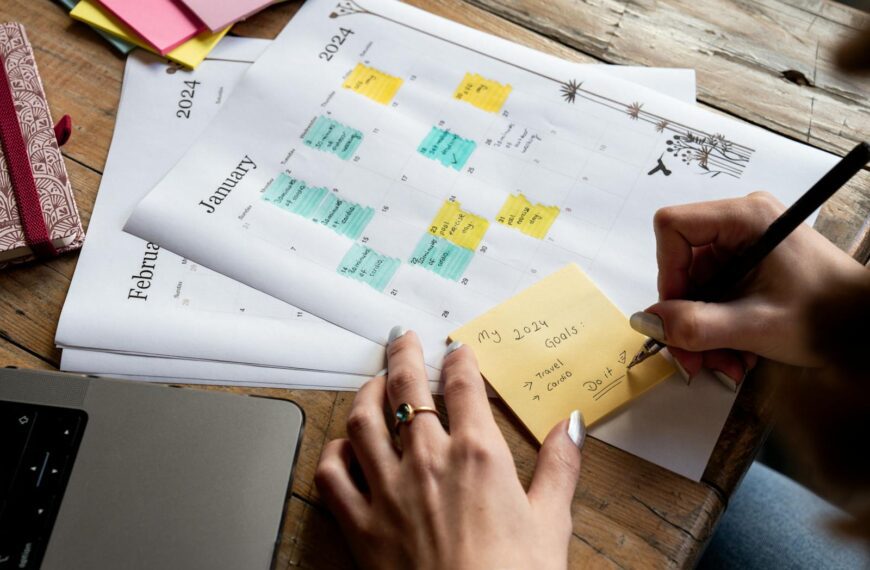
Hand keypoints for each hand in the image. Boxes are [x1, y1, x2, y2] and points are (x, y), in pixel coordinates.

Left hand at [315, 328, 584, 569]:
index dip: (459, 360)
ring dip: (365, 394)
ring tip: (372, 382)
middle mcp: (427, 462)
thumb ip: (559, 467)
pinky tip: (342, 446)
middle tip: (402, 339)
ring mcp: (387, 491)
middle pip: (407, 390)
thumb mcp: (552, 523)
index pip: (464, 387)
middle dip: (403, 356)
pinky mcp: (360, 525)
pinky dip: (334, 454)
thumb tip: (571, 426)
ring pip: (363, 422)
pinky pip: (333, 476)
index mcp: (477, 455)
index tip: (458, 351)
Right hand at [629, 192, 866, 387]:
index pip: (673, 228)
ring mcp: (744, 244)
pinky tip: (737, 350)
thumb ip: (696, 325)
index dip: (667, 272)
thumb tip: (647, 322)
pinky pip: (713, 293)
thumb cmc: (831, 316)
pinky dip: (717, 326)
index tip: (676, 313)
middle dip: (686, 316)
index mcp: (745, 218)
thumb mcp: (756, 327)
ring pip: (694, 285)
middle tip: (695, 357)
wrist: (869, 329)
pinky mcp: (748, 264)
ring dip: (702, 328)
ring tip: (726, 361)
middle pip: (681, 263)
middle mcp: (741, 224)